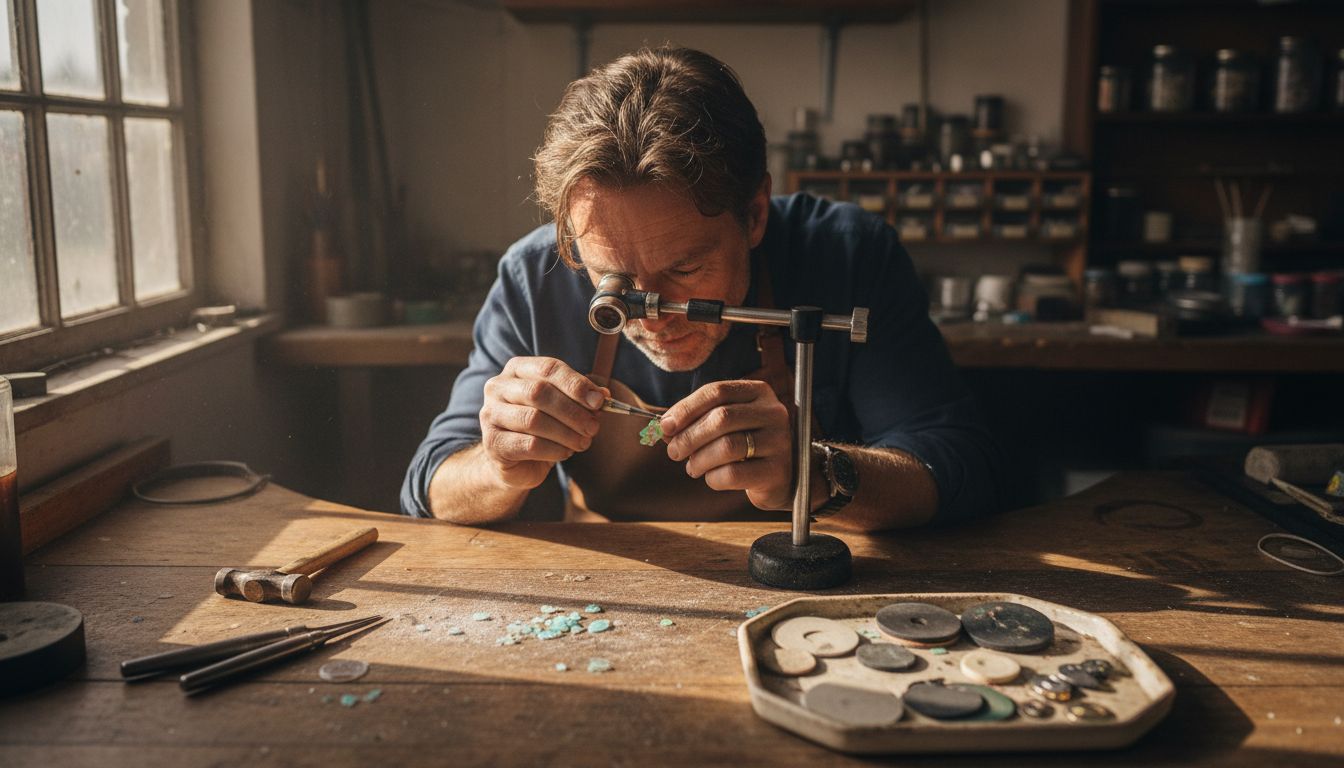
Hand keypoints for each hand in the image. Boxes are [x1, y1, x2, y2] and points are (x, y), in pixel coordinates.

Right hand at [480, 357, 605, 489]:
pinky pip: (529, 444)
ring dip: (566, 433)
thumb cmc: (542, 428)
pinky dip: (554, 450)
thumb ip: (581, 398)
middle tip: (593, 427)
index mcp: (517, 369)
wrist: (515, 462)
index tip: (599, 401)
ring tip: (583, 443)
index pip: (548, 368)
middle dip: (572, 411)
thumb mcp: (564, 407)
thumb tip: (603, 395)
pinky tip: (565, 453)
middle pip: (539, 392)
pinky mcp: (492, 443)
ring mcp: (490, 414)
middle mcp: (498, 387)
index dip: (576, 384)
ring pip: (534, 420)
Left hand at [660, 380, 792, 509]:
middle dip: (689, 436)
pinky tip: (711, 478)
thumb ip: (697, 421)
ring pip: (727, 446)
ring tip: (692, 467)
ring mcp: (779, 442)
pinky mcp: (777, 471)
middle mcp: (773, 413)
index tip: (665, 426)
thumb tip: (664, 428)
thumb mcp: (726, 426)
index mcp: (759, 392)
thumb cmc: (747, 446)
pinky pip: (733, 474)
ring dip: (699, 459)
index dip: (686, 408)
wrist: (783, 476)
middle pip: (721, 417)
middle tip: (674, 452)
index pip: (717, 391)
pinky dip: (713, 478)